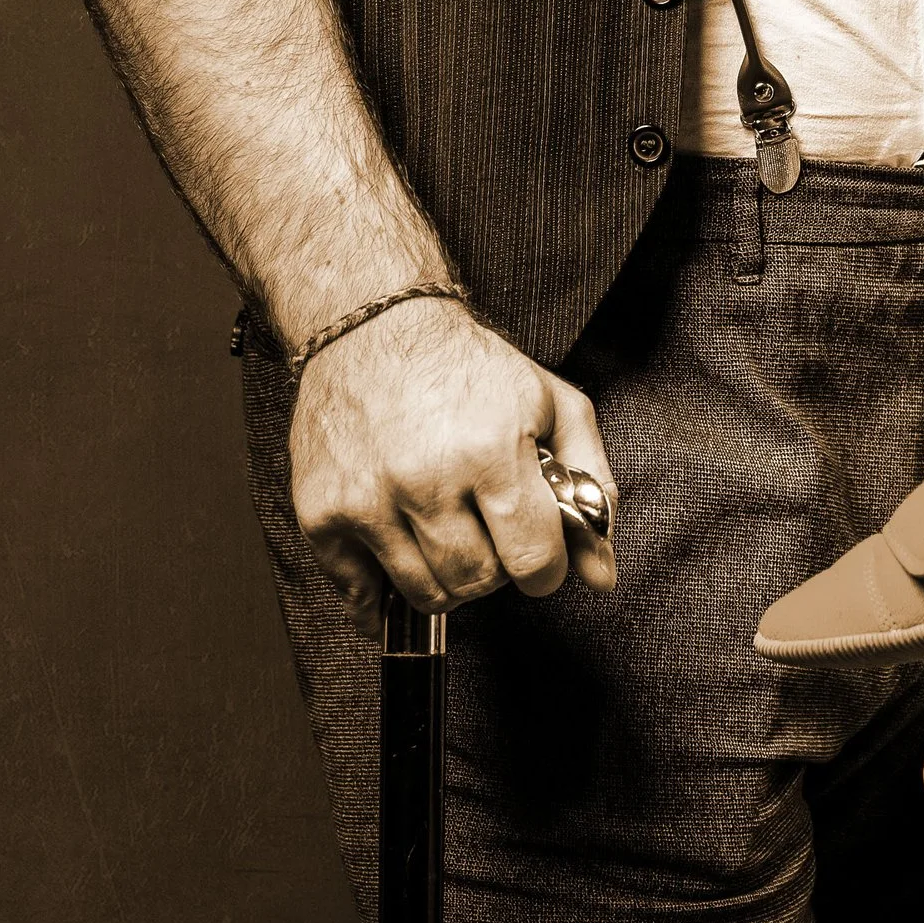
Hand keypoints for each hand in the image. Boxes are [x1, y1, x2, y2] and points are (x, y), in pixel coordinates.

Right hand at [289, 297, 618, 616]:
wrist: (372, 327)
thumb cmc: (470, 368)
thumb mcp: (552, 405)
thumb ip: (590, 486)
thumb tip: (602, 574)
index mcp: (493, 449)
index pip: (533, 562)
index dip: (547, 567)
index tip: (538, 551)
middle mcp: (426, 478)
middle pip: (476, 583)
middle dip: (496, 566)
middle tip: (489, 527)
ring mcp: (368, 499)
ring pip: (424, 594)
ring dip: (445, 576)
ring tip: (448, 529)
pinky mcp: (321, 512)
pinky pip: (360, 594)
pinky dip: (383, 587)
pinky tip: (400, 547)